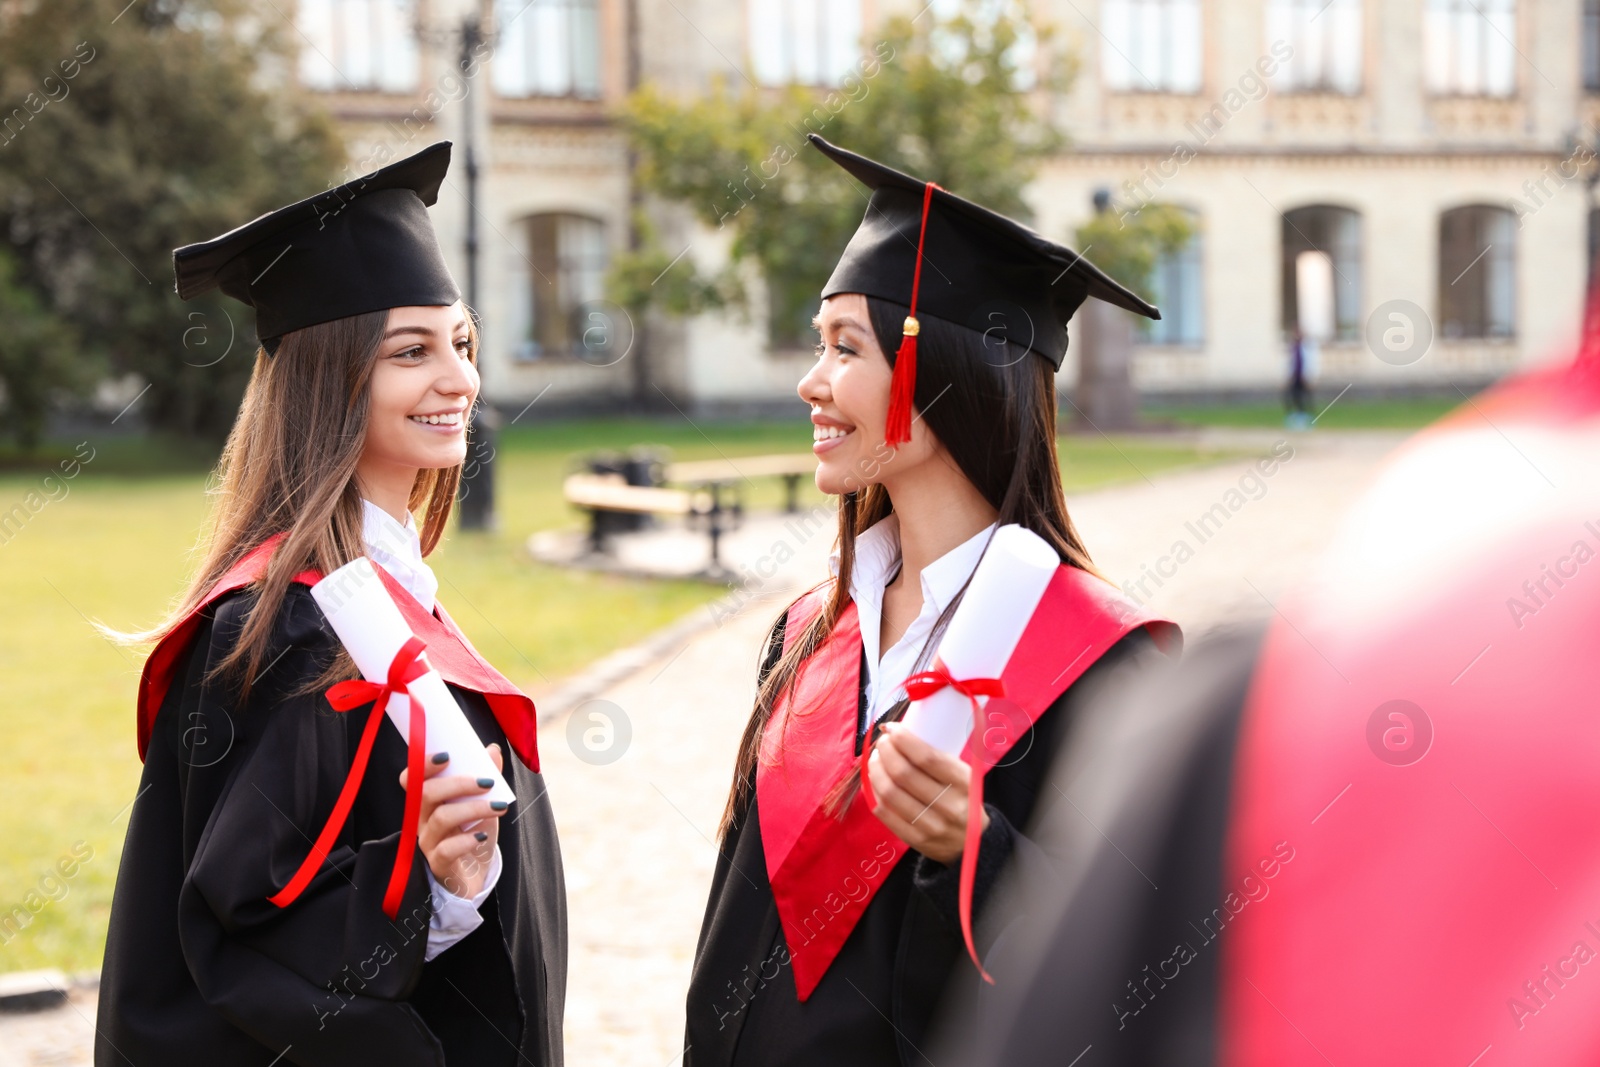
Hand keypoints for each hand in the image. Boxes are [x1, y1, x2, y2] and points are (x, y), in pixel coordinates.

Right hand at [398, 742, 505, 899]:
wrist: (476, 876)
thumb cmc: (474, 835)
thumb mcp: (483, 804)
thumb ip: (486, 777)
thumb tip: (492, 750)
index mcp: (427, 802)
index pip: (411, 779)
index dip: (424, 765)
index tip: (449, 755)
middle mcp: (421, 820)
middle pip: (426, 794)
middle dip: (458, 783)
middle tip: (487, 783)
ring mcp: (428, 843)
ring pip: (441, 818)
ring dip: (473, 808)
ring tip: (499, 807)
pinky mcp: (439, 865)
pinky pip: (447, 849)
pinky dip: (467, 840)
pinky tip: (482, 836)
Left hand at [865, 722, 987, 865]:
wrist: (972, 842)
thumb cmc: (962, 798)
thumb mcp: (962, 775)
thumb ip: (937, 758)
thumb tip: (898, 733)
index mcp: (963, 784)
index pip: (927, 757)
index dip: (903, 739)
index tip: (892, 728)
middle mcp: (949, 806)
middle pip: (903, 773)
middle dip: (886, 751)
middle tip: (882, 742)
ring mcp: (931, 826)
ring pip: (890, 793)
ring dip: (876, 770)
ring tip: (875, 759)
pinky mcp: (915, 840)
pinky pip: (884, 812)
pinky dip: (874, 792)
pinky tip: (875, 780)